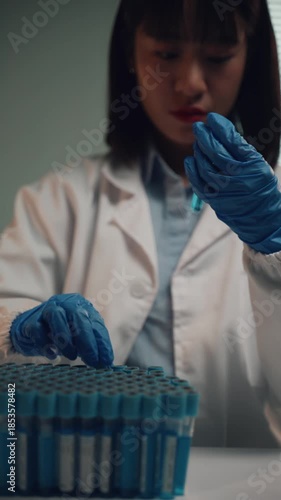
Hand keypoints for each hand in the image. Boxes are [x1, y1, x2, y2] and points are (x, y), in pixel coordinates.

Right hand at [10, 293, 113, 366]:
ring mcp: (46, 309)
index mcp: (81, 306)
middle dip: (87, 340)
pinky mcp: (30, 321)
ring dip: (66, 339)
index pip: (95, 323)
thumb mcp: (79, 336)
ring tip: (72, 356)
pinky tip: (53, 355)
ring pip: (56, 317)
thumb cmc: (61, 332)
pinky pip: (37, 330)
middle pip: (78, 316)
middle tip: (92, 360)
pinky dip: (45, 344)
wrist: (31, 328)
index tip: (106, 361)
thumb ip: (92, 344)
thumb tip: (106, 362)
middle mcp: (65, 303)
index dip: (102, 342)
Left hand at [184, 112, 280, 253]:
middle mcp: (237, 178)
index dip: (220, 128)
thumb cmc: (260, 187)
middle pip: (215, 152)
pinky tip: (190, 160)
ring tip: (197, 143)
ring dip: (198, 151)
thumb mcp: (258, 164)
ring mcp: (224, 190)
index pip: (232, 141)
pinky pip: (198, 183)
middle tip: (198, 127)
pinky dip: (192, 170)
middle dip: (205, 136)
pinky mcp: (214, 200)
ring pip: (204, 166)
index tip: (212, 118)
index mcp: (252, 165)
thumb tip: (219, 132)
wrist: (261, 217)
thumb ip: (240, 150)